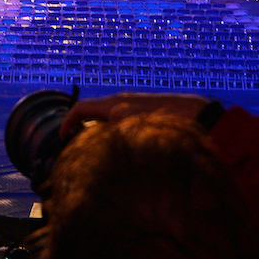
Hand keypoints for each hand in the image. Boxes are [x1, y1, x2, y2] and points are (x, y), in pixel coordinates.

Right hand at [58, 92, 209, 140]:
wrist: (196, 116)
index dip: (67, 122)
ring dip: (98, 132)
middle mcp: (121, 102)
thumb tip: (94, 156)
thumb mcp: (130, 134)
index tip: (62, 138)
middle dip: (82, 129)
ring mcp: (134, 107)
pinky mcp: (145, 113)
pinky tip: (121, 149)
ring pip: (107, 118)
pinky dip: (113, 132)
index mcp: (113, 105)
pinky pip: (121, 121)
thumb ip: (110, 141)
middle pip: (93, 113)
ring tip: (98, 152)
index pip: (81, 109)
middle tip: (77, 149)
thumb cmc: (163, 126)